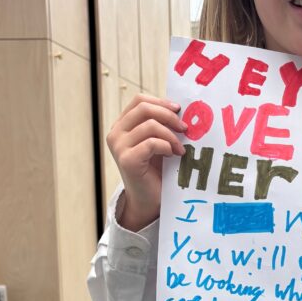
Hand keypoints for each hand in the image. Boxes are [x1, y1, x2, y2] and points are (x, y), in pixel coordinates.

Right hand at [106, 93, 186, 230]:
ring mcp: (119, 147)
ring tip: (180, 149)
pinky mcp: (127, 160)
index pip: (139, 100)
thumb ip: (162, 124)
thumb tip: (181, 108)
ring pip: (150, 125)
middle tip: (185, 128)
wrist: (148, 200)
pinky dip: (166, 146)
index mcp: (122, 125)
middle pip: (144, 108)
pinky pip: (151, 143)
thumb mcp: (158, 141)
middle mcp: (116, 134)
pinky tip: (172, 155)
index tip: (179, 110)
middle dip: (169, 116)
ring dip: (171, 136)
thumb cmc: (156, 170)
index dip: (161, 102)